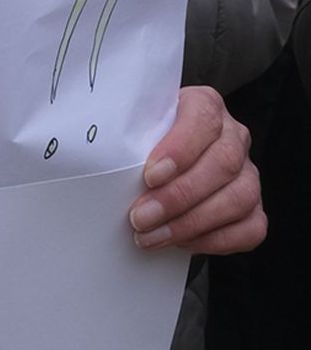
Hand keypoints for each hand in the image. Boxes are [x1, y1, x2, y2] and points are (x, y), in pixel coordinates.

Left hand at [129, 86, 264, 256]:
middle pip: (223, 163)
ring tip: (152, 236)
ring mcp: (248, 173)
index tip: (150, 175)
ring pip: (239, 198)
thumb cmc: (142, 146)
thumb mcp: (133, 131)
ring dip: (191, 223)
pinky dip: (216, 240)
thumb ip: (125, 137)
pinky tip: (182, 243)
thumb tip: (96, 159)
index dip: (180, 149)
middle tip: (140, 217)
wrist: (157, 169)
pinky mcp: (253, 208)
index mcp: (204, 106)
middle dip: (178, 196)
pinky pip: (250, 228)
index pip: (204, 119)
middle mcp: (233, 136)